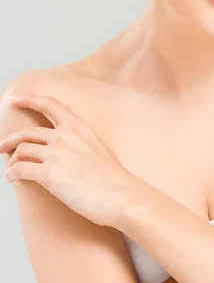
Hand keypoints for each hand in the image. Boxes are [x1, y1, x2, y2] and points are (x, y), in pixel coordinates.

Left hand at [0, 94, 134, 226]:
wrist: (120, 195)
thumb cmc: (113, 176)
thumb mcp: (99, 145)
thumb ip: (81, 134)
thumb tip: (71, 126)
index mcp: (78, 126)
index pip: (49, 105)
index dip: (29, 99)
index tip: (16, 99)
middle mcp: (65, 136)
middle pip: (28, 132)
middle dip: (10, 139)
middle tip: (2, 145)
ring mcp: (56, 154)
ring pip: (21, 150)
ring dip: (12, 160)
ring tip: (11, 169)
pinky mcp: (48, 175)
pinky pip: (20, 169)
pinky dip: (12, 172)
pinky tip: (13, 177)